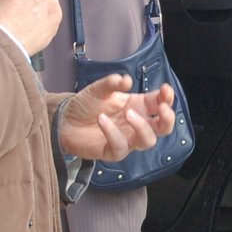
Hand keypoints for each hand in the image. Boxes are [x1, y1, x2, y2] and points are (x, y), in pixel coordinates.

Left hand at [57, 76, 177, 160]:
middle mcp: (135, 124)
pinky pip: (121, 146)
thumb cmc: (85, 104)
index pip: (160, 103)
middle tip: (161, 108)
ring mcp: (126, 139)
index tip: (165, 89)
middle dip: (167, 118)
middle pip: (163, 127)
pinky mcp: (113, 151)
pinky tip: (101, 120)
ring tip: (128, 113)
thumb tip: (127, 80)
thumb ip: (112, 83)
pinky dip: (113, 133)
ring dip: (142, 127)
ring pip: (148, 141)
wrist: (63, 120)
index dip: (167, 98)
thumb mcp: (98, 88)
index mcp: (138, 106)